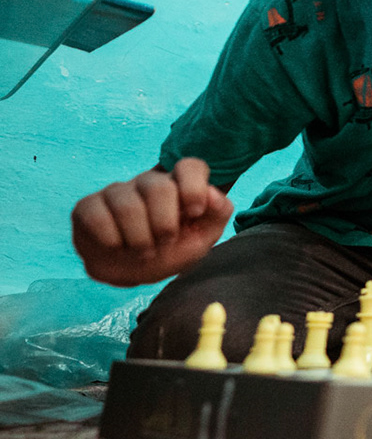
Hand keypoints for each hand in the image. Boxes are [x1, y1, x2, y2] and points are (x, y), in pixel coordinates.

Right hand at [71, 158, 233, 286]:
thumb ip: (217, 214)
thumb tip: (212, 194)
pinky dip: (111, 239)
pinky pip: (96, 215)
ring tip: (144, 251)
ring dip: (139, 238)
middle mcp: (147, 183)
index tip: (194, 213)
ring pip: (127, 204)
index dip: (194, 187)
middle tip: (165, 242)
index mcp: (178, 186)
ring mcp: (116, 192)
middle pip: (158, 187)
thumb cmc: (170, 251)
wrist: (132, 272)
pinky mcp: (88, 206)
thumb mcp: (201, 238)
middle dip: (164, 224)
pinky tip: (116, 246)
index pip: (190, 166)